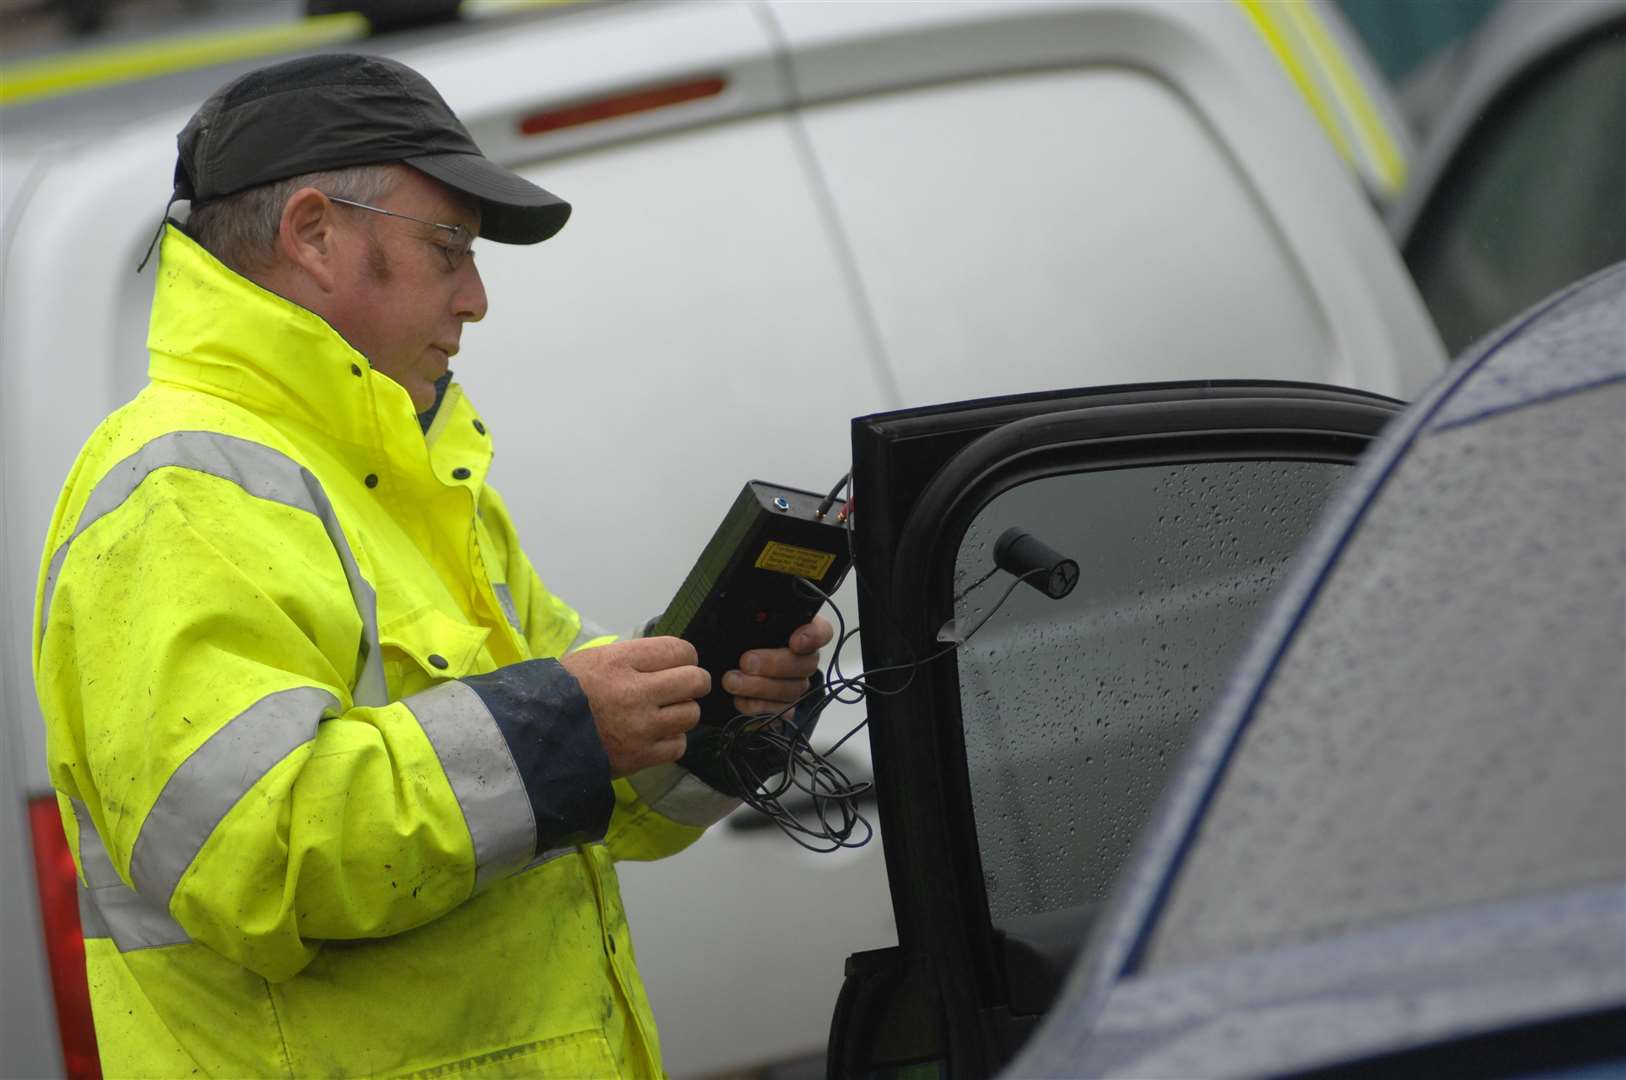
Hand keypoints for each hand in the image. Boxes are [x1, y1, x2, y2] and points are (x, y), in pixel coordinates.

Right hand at [559, 637, 710, 777]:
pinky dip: (672, 740)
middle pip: (695, 680)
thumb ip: (630, 657)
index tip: (680, 662)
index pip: (678, 650)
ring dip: (682, 712)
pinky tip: (656, 735)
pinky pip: (678, 745)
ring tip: (665, 713)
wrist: (536, 738)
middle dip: (694, 682)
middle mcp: (635, 692)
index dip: (685, 656)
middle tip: (683, 687)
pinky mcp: (640, 757)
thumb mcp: (591, 660)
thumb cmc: (562, 693)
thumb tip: (665, 659)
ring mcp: (640, 727)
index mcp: (619, 662)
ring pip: (691, 714)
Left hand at [721, 617, 833, 717]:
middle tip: (746, 662)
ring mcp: (797, 684)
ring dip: (759, 687)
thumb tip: (741, 615)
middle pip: (805, 664)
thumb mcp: (744, 622)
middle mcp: (804, 659)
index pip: (821, 632)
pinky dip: (757, 707)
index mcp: (800, 631)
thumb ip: (751, 618)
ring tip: (731, 681)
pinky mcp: (785, 707)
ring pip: (791, 690)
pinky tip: (739, 700)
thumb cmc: (740, 639)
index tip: (794, 641)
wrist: (730, 665)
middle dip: (773, 664)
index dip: (812, 637)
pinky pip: (779, 712)